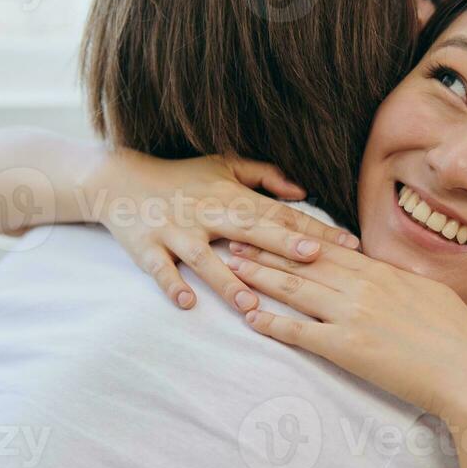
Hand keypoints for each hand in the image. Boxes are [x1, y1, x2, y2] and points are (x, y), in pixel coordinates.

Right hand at [92, 149, 358, 311]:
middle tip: (315, 259)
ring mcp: (176, 232)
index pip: (280, 215)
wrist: (119, 180)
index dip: (314, 228)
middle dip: (283, 245)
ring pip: (205, 259)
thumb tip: (302, 190)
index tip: (347, 244)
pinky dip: (172, 284)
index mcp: (230, 196)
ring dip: (228, 280)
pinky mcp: (147, 247)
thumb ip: (264, 176)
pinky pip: (160, 269)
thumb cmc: (180, 176)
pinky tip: (187, 302)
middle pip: (251, 231)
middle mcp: (207, 213)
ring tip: (251, 302)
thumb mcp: (223, 165)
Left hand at [224, 242, 466, 421]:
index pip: (330, 249)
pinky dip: (273, 323)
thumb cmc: (460, 340)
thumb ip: (402, 282)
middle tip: (235, 237)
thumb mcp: (432, 295)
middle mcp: (365, 288)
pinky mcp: (348, 348)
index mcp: (385, 273)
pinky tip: (250, 317)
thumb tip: (388, 274)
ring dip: (260, 278)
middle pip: (305, 263)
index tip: (271, 227)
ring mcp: (354, 316)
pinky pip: (300, 332)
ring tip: (232, 267)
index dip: (295, 237)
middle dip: (266, 249)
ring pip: (296, 290)